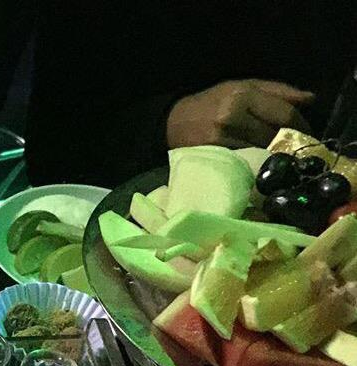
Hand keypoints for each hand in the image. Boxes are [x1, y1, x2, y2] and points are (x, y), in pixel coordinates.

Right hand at [166, 79, 314, 148]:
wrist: (172, 123)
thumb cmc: (210, 103)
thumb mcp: (241, 87)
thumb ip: (276, 91)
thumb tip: (309, 99)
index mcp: (243, 95)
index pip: (283, 114)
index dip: (302, 125)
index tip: (310, 132)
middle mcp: (233, 116)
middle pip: (275, 134)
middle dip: (291, 142)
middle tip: (299, 147)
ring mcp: (224, 139)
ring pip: (263, 150)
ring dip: (276, 153)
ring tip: (282, 155)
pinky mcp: (216, 156)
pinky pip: (247, 161)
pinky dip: (259, 162)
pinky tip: (262, 162)